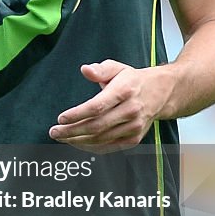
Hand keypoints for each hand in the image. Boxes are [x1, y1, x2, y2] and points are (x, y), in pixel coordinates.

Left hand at [49, 60, 170, 150]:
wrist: (160, 93)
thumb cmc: (131, 79)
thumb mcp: (117, 68)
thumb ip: (100, 69)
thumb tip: (85, 70)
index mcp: (125, 91)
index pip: (97, 106)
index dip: (77, 114)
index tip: (60, 118)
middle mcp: (131, 110)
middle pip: (97, 126)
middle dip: (72, 131)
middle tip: (54, 132)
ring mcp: (134, 127)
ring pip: (101, 139)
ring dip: (78, 141)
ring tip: (61, 137)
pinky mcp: (134, 138)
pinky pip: (109, 147)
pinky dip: (90, 147)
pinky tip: (76, 143)